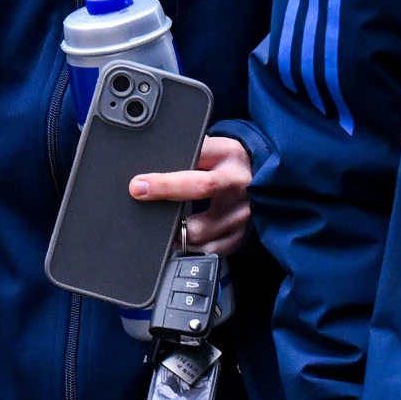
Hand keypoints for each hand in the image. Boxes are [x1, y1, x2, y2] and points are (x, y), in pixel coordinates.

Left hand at [132, 135, 252, 255]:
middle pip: (202, 188)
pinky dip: (190, 249)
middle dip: (166, 191)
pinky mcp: (241, 235)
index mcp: (228, 155)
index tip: (138, 184)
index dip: (167, 174)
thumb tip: (150, 171)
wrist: (262, 177)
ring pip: (202, 229)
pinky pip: (211, 250)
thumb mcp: (213, 149)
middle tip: (140, 194)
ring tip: (156, 227)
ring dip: (175, 231)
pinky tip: (178, 242)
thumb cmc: (226, 163)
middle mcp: (237, 182)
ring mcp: (242, 212)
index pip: (195, 160)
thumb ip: (188, 155)